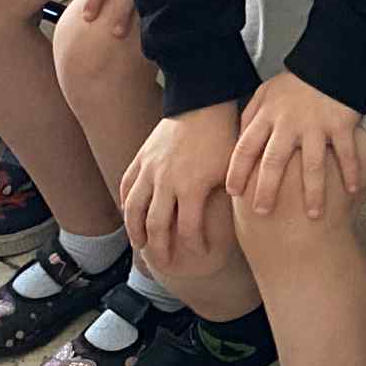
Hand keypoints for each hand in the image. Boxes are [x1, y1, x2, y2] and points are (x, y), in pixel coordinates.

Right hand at [120, 103, 238, 272]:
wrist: (202, 102)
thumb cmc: (223, 134)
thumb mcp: (231, 167)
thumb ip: (230, 196)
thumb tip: (240, 219)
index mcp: (191, 186)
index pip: (188, 228)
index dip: (193, 245)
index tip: (199, 254)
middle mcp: (165, 181)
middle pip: (156, 226)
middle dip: (160, 249)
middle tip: (164, 264)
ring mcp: (150, 169)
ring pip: (134, 209)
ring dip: (135, 231)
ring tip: (140, 244)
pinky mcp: (141, 157)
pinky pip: (126, 185)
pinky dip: (126, 202)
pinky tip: (128, 213)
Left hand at [227, 72, 363, 219]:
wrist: (328, 62)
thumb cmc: (294, 83)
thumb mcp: (264, 93)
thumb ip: (251, 118)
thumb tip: (237, 146)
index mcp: (267, 115)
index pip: (245, 147)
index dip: (237, 171)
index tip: (233, 194)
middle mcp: (289, 123)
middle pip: (274, 161)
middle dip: (267, 190)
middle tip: (262, 213)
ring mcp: (316, 125)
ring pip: (312, 164)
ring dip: (313, 192)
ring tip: (313, 216)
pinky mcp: (341, 123)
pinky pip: (346, 152)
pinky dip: (350, 171)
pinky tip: (351, 191)